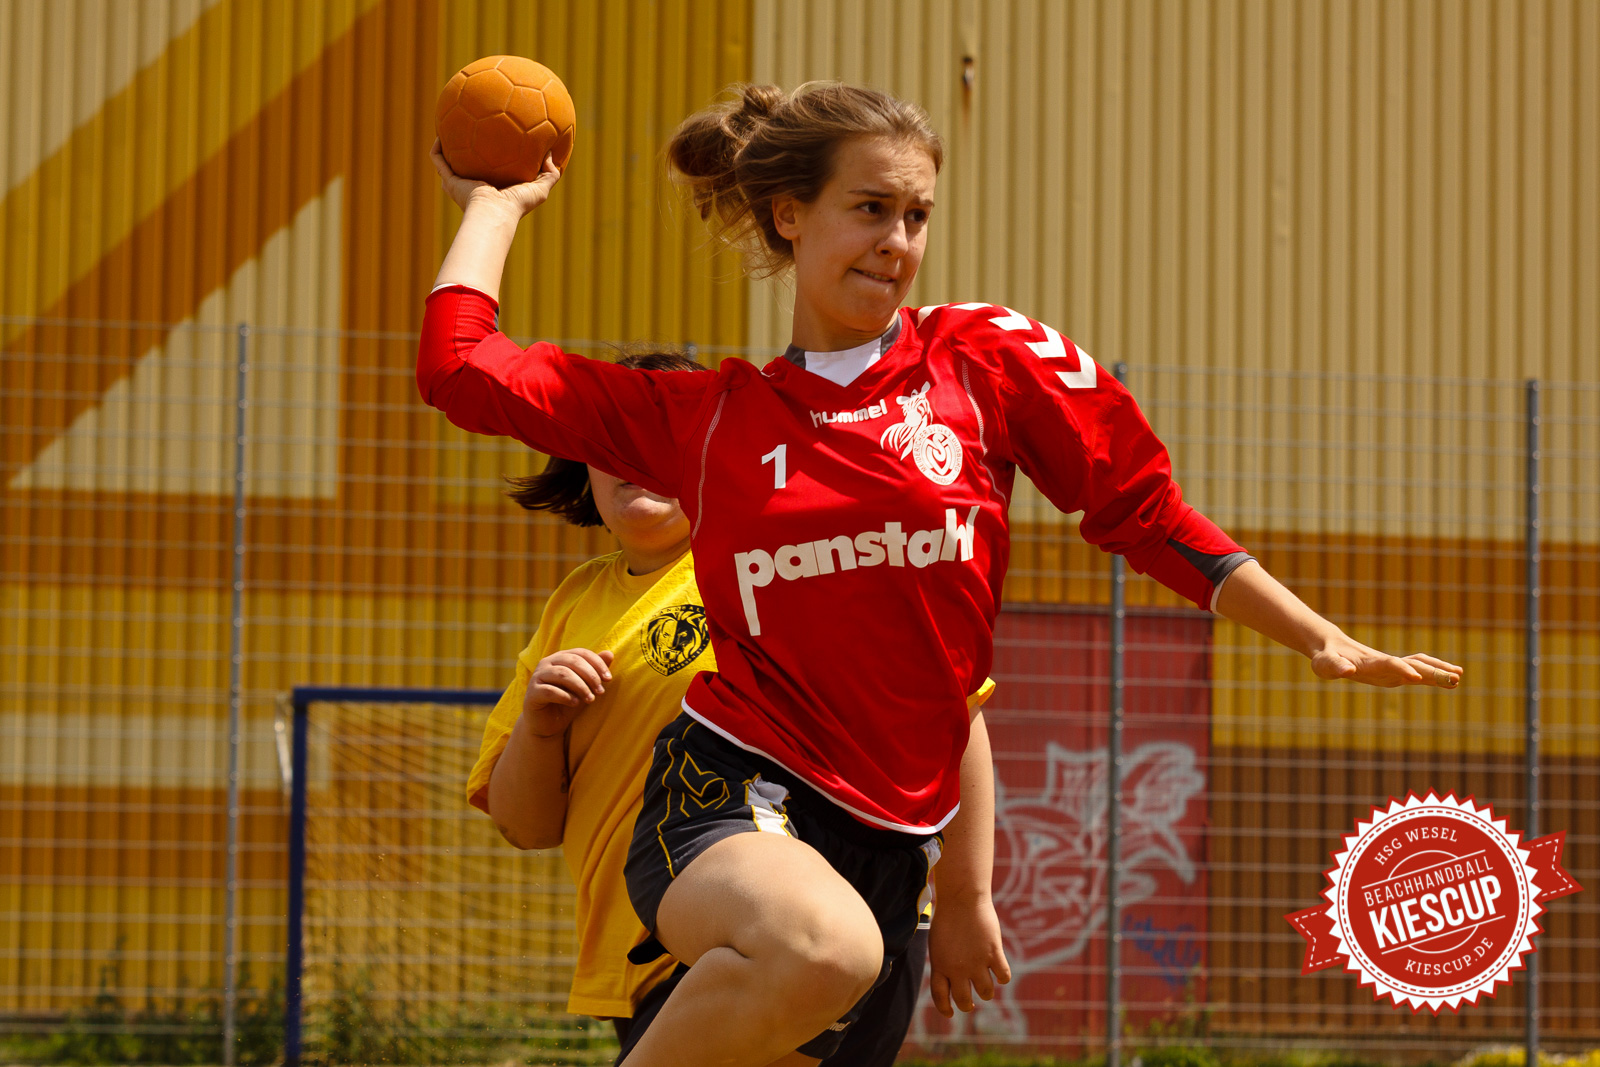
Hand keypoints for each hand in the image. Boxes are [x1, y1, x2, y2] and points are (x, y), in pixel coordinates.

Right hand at [430, 138, 562, 217]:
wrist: (494, 213)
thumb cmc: (516, 205)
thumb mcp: (539, 189)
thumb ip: (549, 174)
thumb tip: (551, 155)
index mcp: (492, 189)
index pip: (490, 174)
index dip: (490, 160)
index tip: (493, 144)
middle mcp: (473, 186)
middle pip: (466, 169)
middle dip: (464, 155)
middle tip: (468, 135)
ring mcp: (459, 183)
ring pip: (447, 164)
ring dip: (446, 149)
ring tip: (448, 131)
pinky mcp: (450, 180)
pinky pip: (438, 160)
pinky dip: (437, 148)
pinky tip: (440, 133)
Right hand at [522, 648, 614, 737]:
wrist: (549, 725)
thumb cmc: (568, 702)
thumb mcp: (586, 686)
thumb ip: (595, 670)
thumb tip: (609, 653)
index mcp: (560, 657)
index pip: (581, 653)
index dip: (597, 663)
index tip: (609, 679)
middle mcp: (547, 663)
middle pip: (572, 661)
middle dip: (590, 675)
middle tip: (601, 691)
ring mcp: (537, 677)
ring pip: (562, 674)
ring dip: (580, 686)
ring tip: (591, 699)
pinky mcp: (532, 693)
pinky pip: (549, 690)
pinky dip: (565, 696)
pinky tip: (575, 703)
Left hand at [927, 894, 1010, 1016]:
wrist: (962, 898)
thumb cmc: (948, 918)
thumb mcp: (938, 944)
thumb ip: (943, 964)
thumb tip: (952, 982)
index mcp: (939, 966)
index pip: (940, 997)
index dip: (945, 1009)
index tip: (951, 1013)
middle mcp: (957, 968)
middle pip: (964, 1000)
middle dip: (968, 1005)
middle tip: (971, 1004)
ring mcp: (976, 962)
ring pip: (986, 992)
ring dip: (986, 992)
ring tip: (986, 987)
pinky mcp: (993, 953)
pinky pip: (1003, 976)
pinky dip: (1003, 977)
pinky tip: (1000, 972)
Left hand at [1311, 633, 1462, 688]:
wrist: (1331, 646)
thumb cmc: (1325, 658)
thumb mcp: (1324, 665)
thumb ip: (1335, 666)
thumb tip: (1346, 670)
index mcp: (1369, 662)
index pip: (1389, 664)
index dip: (1401, 669)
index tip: (1416, 677)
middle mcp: (1385, 662)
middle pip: (1412, 664)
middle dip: (1432, 671)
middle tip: (1455, 678)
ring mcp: (1392, 666)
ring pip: (1420, 664)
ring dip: (1439, 670)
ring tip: (1459, 676)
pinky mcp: (1394, 671)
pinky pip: (1419, 670)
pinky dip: (1435, 673)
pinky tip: (1452, 679)